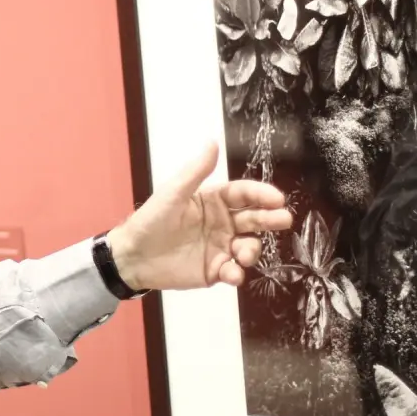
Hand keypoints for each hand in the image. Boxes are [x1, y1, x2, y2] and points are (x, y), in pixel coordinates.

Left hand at [107, 141, 291, 290]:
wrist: (132, 256)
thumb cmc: (151, 219)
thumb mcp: (173, 193)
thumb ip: (195, 171)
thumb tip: (213, 142)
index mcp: (214, 201)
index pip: (243, 194)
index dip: (261, 194)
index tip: (277, 198)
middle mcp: (222, 223)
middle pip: (254, 219)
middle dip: (270, 219)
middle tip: (283, 220)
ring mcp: (220, 247)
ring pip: (248, 246)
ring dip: (252, 250)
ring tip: (243, 254)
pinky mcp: (215, 270)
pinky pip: (233, 271)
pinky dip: (236, 273)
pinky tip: (232, 273)